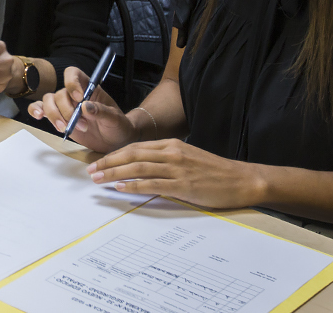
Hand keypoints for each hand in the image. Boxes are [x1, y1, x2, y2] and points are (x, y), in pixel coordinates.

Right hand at [29, 68, 133, 151]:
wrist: (114, 141)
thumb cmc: (117, 125)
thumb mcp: (115, 119)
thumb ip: (102, 112)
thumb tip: (85, 107)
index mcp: (89, 88)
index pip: (73, 74)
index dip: (72, 83)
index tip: (79, 98)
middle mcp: (74, 94)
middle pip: (60, 93)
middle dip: (67, 111)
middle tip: (82, 126)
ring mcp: (65, 106)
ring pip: (48, 101)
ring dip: (54, 115)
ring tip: (66, 129)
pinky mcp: (58, 118)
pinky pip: (41, 109)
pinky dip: (36, 111)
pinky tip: (39, 117)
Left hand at [86, 139, 267, 210]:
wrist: (241, 179)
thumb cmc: (214, 171)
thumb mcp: (188, 157)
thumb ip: (166, 159)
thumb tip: (142, 168)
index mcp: (172, 144)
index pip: (136, 147)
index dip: (114, 154)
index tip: (99, 161)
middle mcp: (172, 153)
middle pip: (132, 155)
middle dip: (108, 162)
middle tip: (90, 170)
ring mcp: (177, 168)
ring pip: (138, 168)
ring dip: (115, 174)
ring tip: (98, 179)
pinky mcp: (183, 185)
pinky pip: (152, 184)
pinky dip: (133, 185)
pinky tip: (120, 188)